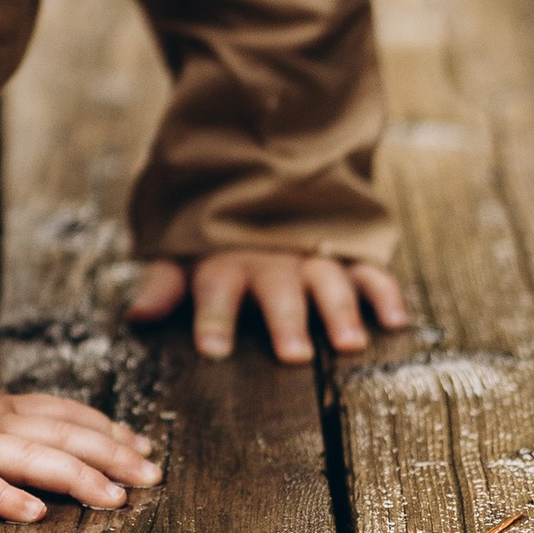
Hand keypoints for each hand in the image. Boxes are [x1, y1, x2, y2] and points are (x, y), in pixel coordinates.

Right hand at [0, 364, 160, 522]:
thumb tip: (22, 437)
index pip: (59, 413)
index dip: (102, 426)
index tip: (141, 444)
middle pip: (60, 435)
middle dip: (110, 454)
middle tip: (153, 475)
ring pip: (29, 457)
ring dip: (76, 476)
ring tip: (113, 498)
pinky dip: (1, 496)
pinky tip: (32, 513)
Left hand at [129, 252, 409, 362]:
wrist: (260, 177)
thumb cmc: (215, 239)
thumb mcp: (180, 255)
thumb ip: (164, 285)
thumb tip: (138, 317)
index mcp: (225, 263)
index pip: (215, 289)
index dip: (213, 318)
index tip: (213, 349)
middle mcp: (270, 260)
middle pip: (277, 289)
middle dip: (285, 319)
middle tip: (293, 355)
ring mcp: (312, 257)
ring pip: (327, 280)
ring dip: (339, 309)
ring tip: (349, 343)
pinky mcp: (347, 257)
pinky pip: (369, 272)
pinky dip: (383, 293)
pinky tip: (395, 320)